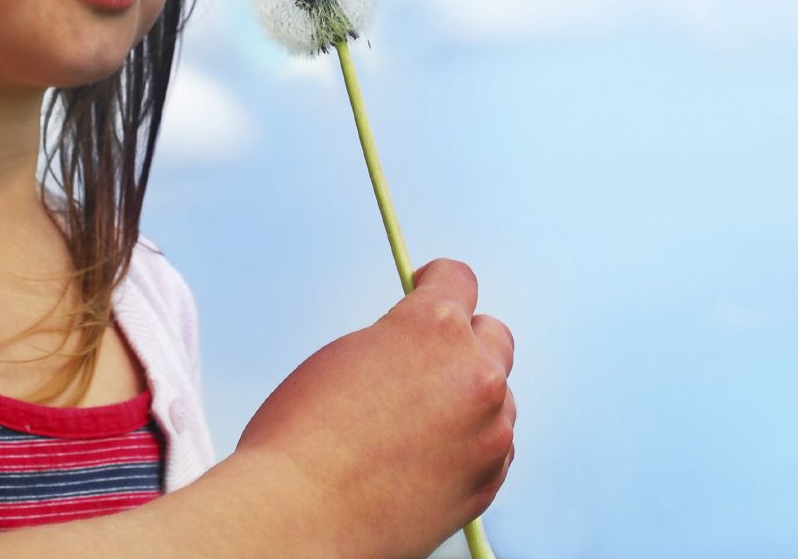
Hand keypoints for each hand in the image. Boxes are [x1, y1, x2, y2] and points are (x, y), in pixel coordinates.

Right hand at [237, 258, 515, 558]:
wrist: (301, 517)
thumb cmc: (304, 441)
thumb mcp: (347, 355)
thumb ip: (395, 340)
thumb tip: (413, 345)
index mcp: (434, 328)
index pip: (459, 280)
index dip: (438, 281)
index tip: (431, 287)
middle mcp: (474, 373)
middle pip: (492, 336)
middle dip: (462, 342)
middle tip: (426, 361)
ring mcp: (488, 430)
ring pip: (496, 397)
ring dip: (467, 400)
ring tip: (417, 423)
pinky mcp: (488, 480)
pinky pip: (493, 447)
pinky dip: (468, 446)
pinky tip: (425, 457)